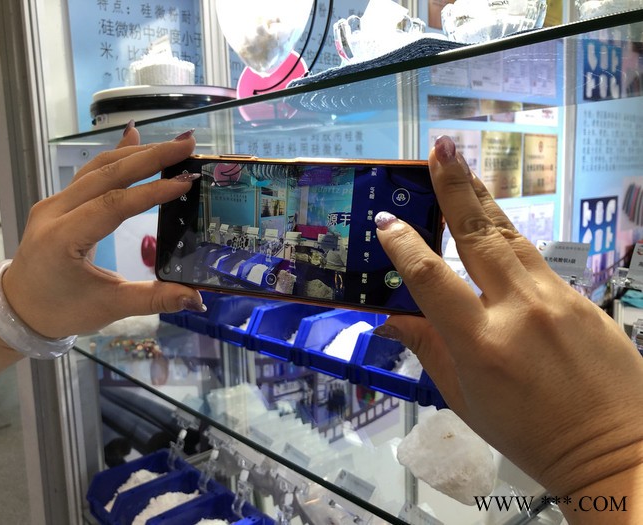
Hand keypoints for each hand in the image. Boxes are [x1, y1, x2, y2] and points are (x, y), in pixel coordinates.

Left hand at [1, 126, 203, 338]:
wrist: (18, 308)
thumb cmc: (60, 310)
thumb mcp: (109, 307)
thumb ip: (154, 299)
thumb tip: (196, 298)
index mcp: (63, 238)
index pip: (113, 205)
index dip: (151, 192)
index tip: (185, 181)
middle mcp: (54, 212)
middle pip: (107, 174)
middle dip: (151, 157)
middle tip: (187, 145)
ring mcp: (54, 203)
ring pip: (99, 168)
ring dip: (137, 153)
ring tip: (172, 146)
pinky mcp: (59, 202)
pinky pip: (89, 172)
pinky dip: (116, 156)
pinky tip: (134, 136)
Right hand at [375, 136, 642, 498]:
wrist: (617, 450)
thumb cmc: (530, 435)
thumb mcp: (464, 399)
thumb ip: (428, 350)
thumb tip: (389, 319)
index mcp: (481, 344)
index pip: (431, 279)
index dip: (404, 246)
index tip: (385, 220)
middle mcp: (518, 310)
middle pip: (479, 234)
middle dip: (455, 187)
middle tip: (439, 148)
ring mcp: (556, 298)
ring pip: (511, 237)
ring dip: (481, 199)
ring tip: (460, 166)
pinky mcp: (581, 297)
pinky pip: (534, 261)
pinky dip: (508, 240)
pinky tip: (494, 230)